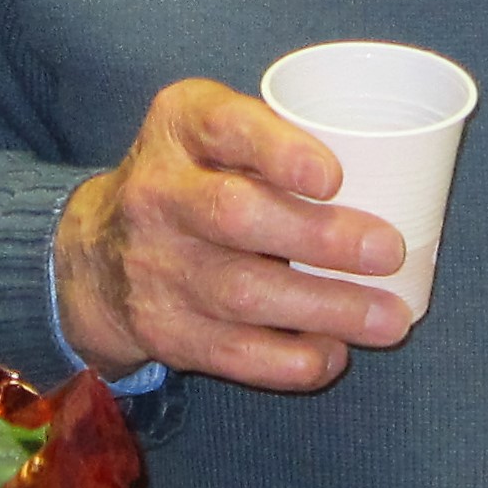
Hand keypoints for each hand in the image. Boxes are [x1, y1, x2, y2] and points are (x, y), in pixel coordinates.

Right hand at [54, 80, 407, 389]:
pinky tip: (335, 354)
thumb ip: (278, 138)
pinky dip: (290, 361)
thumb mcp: (211, 132)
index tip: (333, 175)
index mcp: (178, 127)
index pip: (223, 126)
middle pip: (235, 216)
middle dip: (320, 237)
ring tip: (389, 318)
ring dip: (325, 308)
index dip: (279, 151)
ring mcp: (155, 266)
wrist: (96, 254)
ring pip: (243, 292)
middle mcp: (157, 194)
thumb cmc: (192, 179)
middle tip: (388, 250)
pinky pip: (232, 353)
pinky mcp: (164, 330)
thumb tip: (391, 179)